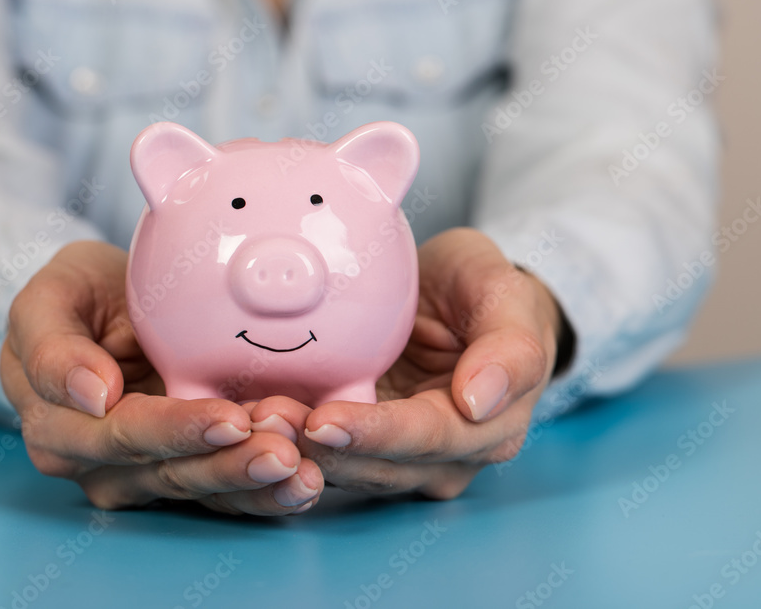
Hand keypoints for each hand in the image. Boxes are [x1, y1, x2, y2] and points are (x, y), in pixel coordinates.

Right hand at [0, 241, 322, 514]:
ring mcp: (142, 475)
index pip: (125, 433)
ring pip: (201, 490)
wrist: (107, 305)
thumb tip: (91, 395)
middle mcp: (99, 464)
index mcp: (59, 425)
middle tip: (285, 451)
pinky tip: (303, 484)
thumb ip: (52, 345)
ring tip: (302, 470)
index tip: (229, 417)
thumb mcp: (48, 299)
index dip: (178, 430)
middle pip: (170, 472)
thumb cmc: (78, 297)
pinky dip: (266, 494)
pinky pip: (224, 494)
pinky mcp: (184, 477)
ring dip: (256, 485)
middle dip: (230, 465)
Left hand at [249, 228, 564, 499]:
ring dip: (296, 452)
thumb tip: (479, 402)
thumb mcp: (506, 295)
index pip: (426, 438)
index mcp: (491, 427)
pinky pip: (323, 456)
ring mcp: (402, 459)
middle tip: (265, 419)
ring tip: (249, 419)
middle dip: (321, 448)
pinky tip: (250, 421)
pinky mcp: (362, 448)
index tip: (325, 420)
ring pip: (346, 469)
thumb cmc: (482, 290)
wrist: (457, 297)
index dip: (375, 433)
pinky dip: (287, 445)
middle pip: (378, 464)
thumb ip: (511, 347)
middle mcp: (447, 458)